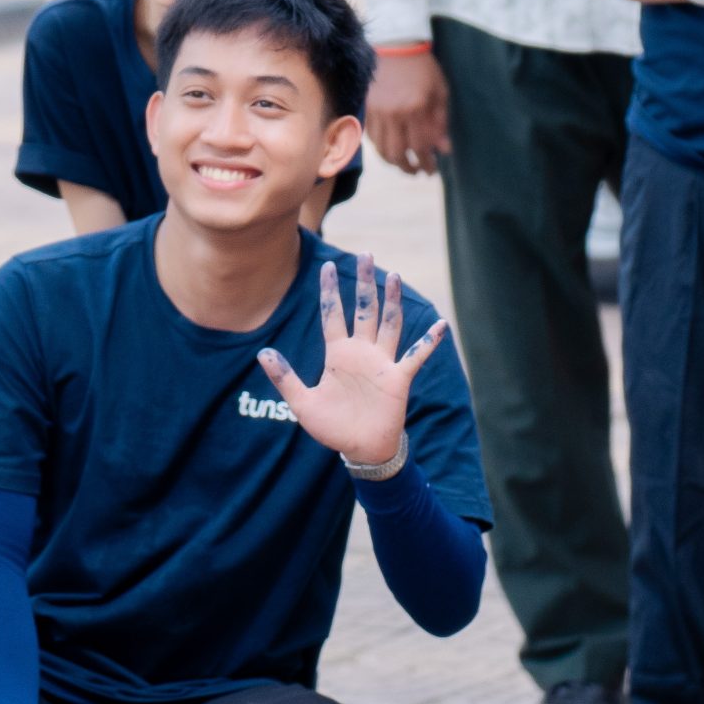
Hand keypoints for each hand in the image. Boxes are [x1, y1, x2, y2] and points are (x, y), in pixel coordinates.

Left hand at [259, 254, 449, 466]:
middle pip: (364, 309)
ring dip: (391, 301)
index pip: (333, 314)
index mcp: (338, 354)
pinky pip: (416, 355)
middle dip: (364, 283)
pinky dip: (428, 341)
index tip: (327, 266)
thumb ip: (284, 377)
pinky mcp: (398, 378)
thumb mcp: (302, 402)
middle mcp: (361, 352)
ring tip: (392, 275)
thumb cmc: (332, 427)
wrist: (360, 450)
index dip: (330, 291)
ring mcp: (382, 363)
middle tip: (366, 254)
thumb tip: (262, 352)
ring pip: (389, 323)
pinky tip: (440, 324)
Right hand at [366, 48, 449, 175]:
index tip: (432, 169)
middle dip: (409, 167)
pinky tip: (391, 149)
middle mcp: (394, 112)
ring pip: (381, 148)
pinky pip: (372, 137)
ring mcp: (377, 111)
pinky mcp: (367, 108)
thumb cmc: (423, 67)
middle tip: (418, 171)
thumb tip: (444, 149)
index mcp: (416, 107)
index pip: (420, 146)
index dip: (427, 162)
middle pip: (398, 153)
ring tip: (404, 165)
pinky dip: (381, 147)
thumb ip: (441, 121)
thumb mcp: (440, 91)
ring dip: (394, 162)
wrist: (396, 44)